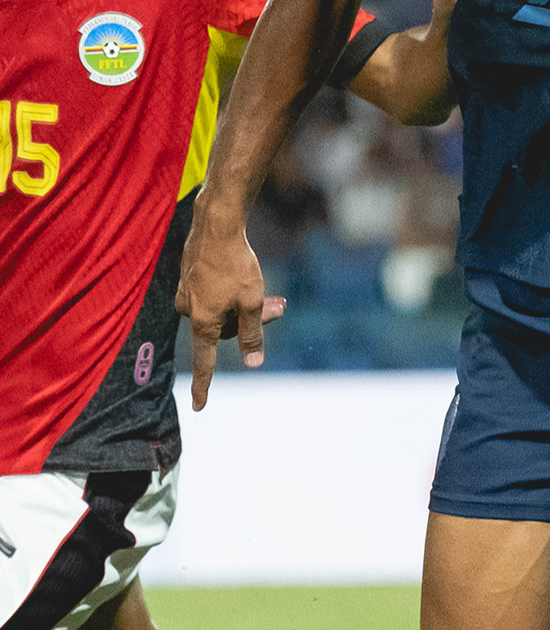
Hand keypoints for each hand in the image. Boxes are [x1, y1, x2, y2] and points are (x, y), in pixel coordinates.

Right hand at [176, 205, 271, 410]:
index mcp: (202, 321)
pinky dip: (234, 291)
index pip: (204, 361)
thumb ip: (252, 333)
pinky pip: (215, 293)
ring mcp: (189, 291)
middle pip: (225, 328)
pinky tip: (247, 275)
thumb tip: (253, 362)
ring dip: (246, 305)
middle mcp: (189, 310)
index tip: (199, 406)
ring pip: (222, 309)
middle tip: (279, 307)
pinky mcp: (191, 276)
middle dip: (251, 321)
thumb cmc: (235, 263)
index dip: (204, 386)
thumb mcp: (251, 301)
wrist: (216, 223)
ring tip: (273, 295)